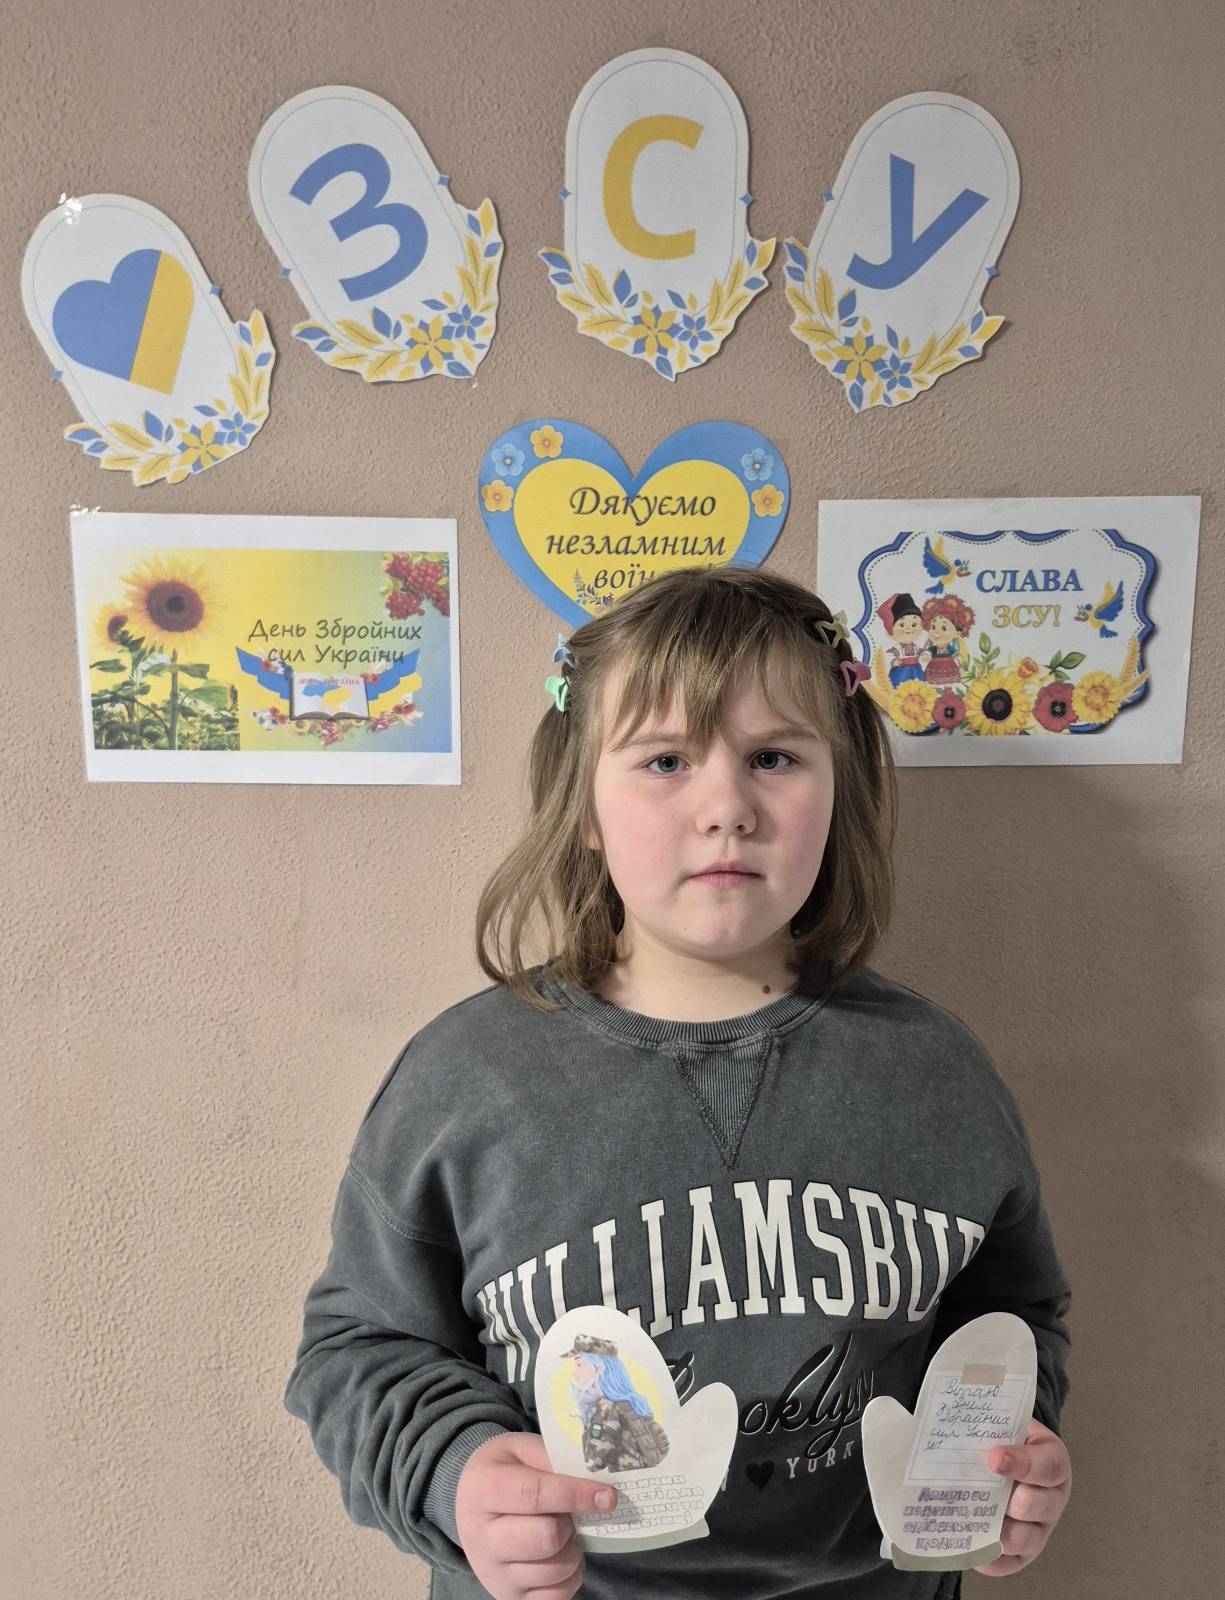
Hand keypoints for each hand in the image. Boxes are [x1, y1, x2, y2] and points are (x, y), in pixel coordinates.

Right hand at [454, 1431, 617, 1599]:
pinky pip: (556, 1596)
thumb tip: (596, 1479)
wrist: (469, 1506)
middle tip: (569, 1515)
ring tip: (563, 1533)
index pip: (535, 1494)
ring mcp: (494, 1573)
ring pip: (556, 1569)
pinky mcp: (508, 1597)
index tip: (608, 1496)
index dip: (576, 1495)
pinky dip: (569, 1576)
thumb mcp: (521, 1450)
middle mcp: (482, 1536)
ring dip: (573, 1550)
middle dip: (570, 1524)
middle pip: (546, 1537)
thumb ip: (553, 1459)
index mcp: (484, 1489)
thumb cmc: (503, 1472)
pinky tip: (560, 1555)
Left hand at [972, 1419, 1071, 1576]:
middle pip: (1038, 1505)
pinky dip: (988, 1557)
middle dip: (1008, 1500)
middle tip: (981, 1489)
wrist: (1002, 1457)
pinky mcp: (1022, 1554)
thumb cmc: (1002, 1439)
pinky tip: (969, 1541)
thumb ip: (990, 1427)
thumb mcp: (1004, 1424)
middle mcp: (1051, 1498)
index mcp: (1052, 1460)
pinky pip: (1009, 1564)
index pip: (1048, 1465)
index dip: (1022, 1463)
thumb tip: (956, 1430)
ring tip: (972, 1516)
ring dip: (998, 1530)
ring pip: (1025, 1539)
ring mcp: (1039, 1529)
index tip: (994, 1458)